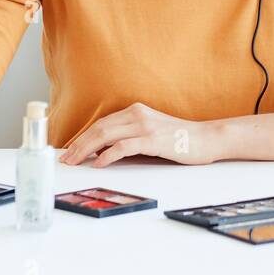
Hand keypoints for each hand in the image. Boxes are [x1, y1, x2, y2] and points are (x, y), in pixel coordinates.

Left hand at [58, 103, 223, 166]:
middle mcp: (137, 114)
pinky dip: (107, 155)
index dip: (83, 137)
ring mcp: (145, 126)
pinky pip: (123, 147)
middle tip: (66, 159)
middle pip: (99, 128)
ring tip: (75, 162)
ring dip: (86, 150)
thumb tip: (104, 151)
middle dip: (79, 144)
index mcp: (136, 111)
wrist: (207, 138)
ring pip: (106, 135)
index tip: (70, 150)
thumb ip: (130, 136)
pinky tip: (98, 163)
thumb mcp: (151, 132)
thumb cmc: (180, 139)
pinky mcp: (153, 140)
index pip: (102, 123)